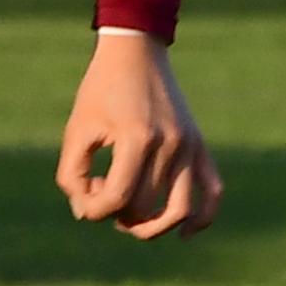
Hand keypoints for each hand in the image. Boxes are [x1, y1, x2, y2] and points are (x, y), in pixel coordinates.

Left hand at [56, 29, 219, 240]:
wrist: (136, 51)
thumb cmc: (100, 89)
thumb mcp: (77, 129)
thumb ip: (73, 175)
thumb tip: (87, 214)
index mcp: (136, 138)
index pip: (118, 200)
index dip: (93, 211)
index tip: (82, 198)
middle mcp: (169, 144)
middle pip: (144, 207)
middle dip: (116, 213)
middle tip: (101, 189)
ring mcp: (189, 145)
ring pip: (180, 210)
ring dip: (152, 226)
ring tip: (129, 220)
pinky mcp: (199, 145)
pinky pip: (212, 190)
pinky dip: (201, 218)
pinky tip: (183, 234)